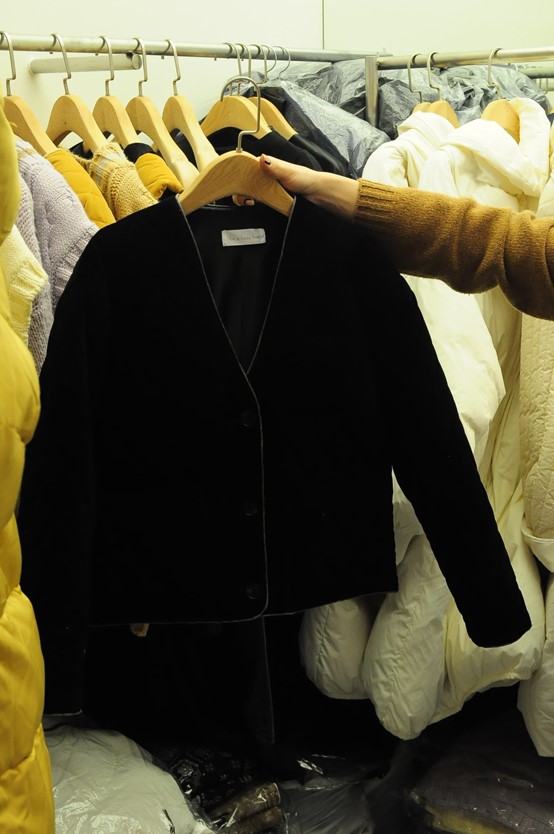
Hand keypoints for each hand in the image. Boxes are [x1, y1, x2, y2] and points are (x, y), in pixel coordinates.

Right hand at [234, 154, 357, 220]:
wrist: (318, 196)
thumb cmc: (306, 179)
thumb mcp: (289, 172)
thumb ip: (275, 166)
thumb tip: (262, 159)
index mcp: (267, 167)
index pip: (246, 170)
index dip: (240, 177)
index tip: (240, 186)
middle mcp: (266, 178)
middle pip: (246, 184)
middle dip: (242, 192)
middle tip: (247, 199)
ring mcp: (268, 191)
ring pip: (251, 195)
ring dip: (248, 200)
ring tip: (252, 204)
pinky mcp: (271, 202)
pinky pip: (259, 204)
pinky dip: (257, 207)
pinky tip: (256, 208)